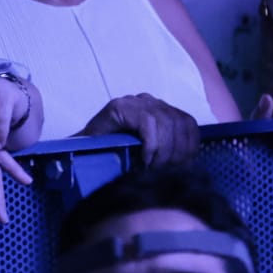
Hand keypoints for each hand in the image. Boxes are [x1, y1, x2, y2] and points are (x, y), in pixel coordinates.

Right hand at [81, 94, 200, 165]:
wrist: (79, 150)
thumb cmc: (114, 154)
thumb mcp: (147, 150)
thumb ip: (168, 148)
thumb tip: (192, 164)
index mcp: (158, 109)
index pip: (187, 122)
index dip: (191, 145)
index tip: (187, 165)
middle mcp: (148, 101)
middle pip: (179, 122)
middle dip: (179, 151)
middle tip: (170, 172)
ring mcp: (134, 102)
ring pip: (166, 122)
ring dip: (165, 151)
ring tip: (156, 169)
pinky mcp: (121, 107)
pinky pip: (148, 124)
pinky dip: (151, 145)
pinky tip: (146, 159)